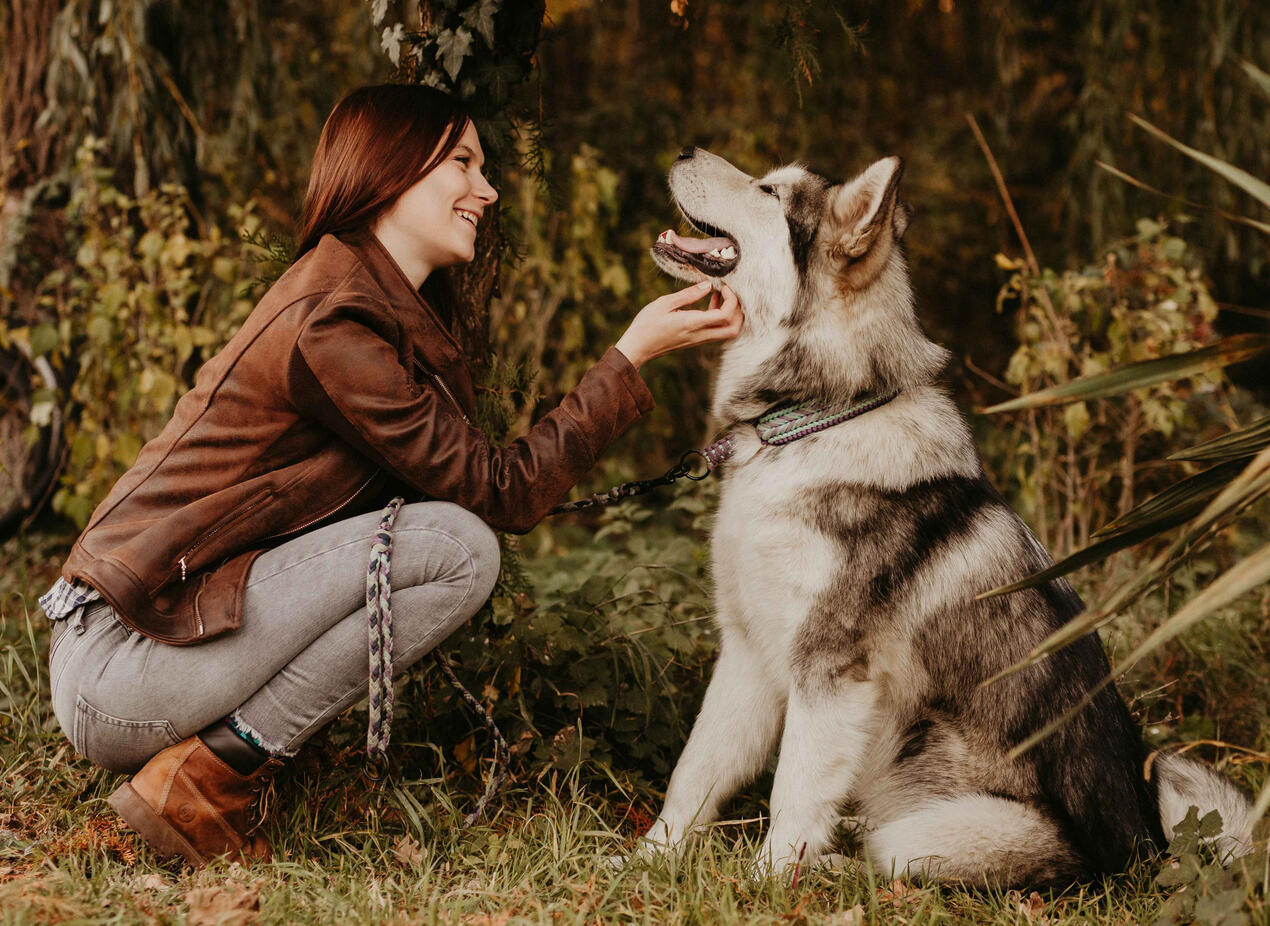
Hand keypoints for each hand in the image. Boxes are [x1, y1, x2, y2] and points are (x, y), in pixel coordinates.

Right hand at [614, 281, 743, 369]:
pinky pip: (717, 332)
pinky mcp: (695, 341)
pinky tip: (710, 305)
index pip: (725, 315)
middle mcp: (699, 335)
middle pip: (733, 329)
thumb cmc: (647, 324)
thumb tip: (708, 285)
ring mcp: (698, 340)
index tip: (723, 286)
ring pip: (727, 332)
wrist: (638, 347)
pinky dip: (721, 319)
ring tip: (719, 296)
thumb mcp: (665, 303)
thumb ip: (689, 294)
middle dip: (739, 311)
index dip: (731, 299)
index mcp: (692, 323)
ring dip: (731, 315)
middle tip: (730, 293)